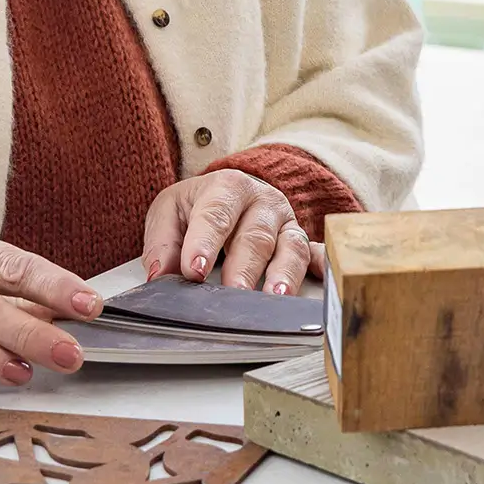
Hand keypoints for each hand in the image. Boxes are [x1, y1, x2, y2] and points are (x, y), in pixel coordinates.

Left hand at [142, 169, 322, 292]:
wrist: (230, 193)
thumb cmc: (199, 205)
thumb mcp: (170, 211)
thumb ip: (162, 242)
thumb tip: (162, 274)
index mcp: (228, 187)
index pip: (216, 214)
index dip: (205, 242)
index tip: (195, 269)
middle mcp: (263, 201)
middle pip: (255, 235)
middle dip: (244, 266)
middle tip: (234, 292)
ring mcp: (286, 222)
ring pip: (289, 247)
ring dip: (283, 273)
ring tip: (275, 296)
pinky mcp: (301, 242)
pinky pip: (314, 254)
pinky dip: (320, 268)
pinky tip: (321, 281)